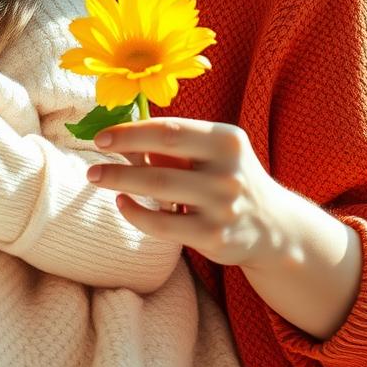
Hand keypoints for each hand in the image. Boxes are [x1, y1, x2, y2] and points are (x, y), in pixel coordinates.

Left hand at [85, 117, 290, 269]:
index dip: (131, 132)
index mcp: (227, 140)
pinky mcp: (213, 236)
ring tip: (96, 177)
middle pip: (161, 158)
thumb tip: (121, 138)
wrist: (274, 227)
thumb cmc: (229, 180)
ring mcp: (222, 205)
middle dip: (120, 158)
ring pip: (158, 190)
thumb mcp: (213, 154)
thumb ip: (174, 146)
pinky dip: (136, 213)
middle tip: (92, 160)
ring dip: (120, 181)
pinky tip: (123, 204)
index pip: (170, 130)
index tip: (101, 136)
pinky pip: (162, 225)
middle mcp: (228, 171)